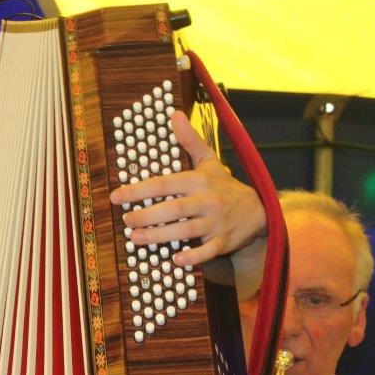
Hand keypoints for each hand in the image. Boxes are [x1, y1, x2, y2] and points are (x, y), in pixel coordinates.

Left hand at [108, 110, 265, 265]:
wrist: (258, 210)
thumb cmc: (225, 185)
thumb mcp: (209, 160)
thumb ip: (190, 140)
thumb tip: (174, 114)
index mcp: (199, 180)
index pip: (164, 183)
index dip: (138, 189)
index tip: (116, 196)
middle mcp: (207, 200)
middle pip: (173, 208)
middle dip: (147, 215)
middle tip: (126, 220)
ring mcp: (216, 222)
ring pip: (185, 230)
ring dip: (160, 236)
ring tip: (136, 238)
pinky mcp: (223, 241)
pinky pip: (208, 251)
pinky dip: (194, 257)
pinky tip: (176, 260)